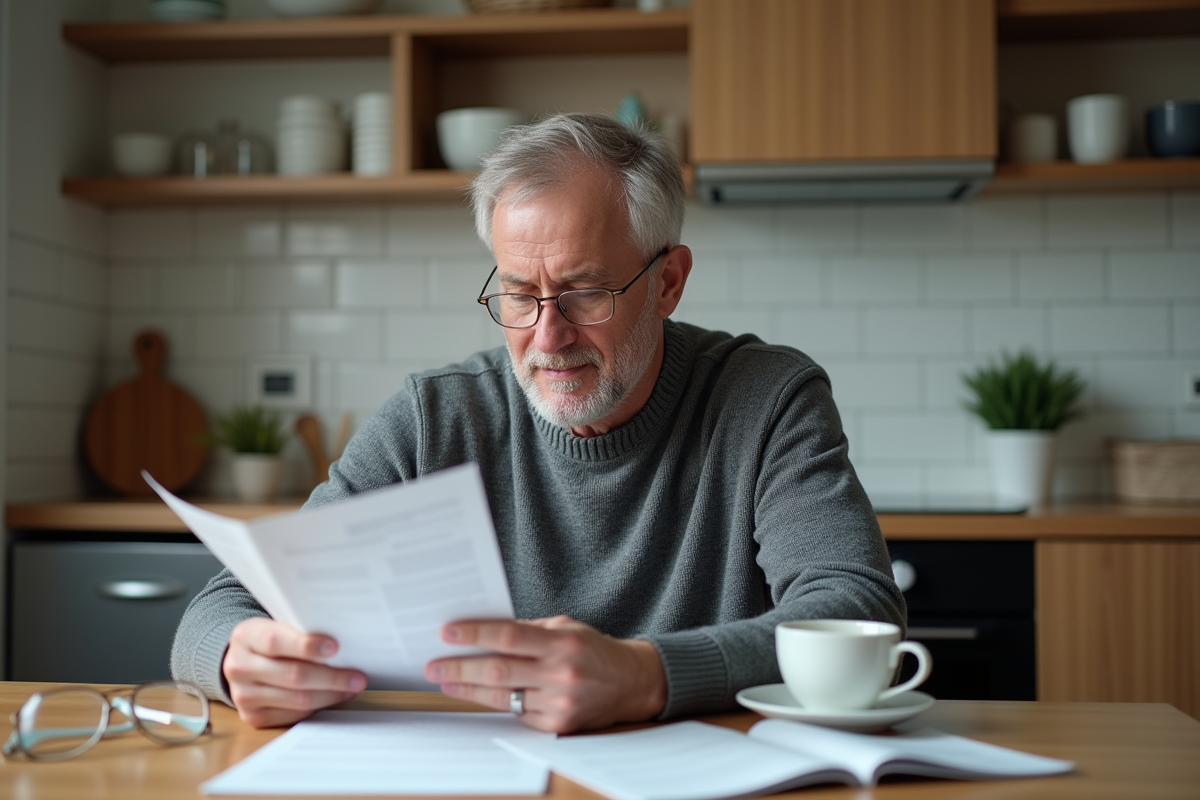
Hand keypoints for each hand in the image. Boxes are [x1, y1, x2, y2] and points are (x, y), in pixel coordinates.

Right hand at [222, 617, 367, 727]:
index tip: (335, 647)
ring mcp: (244, 695)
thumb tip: (343, 644)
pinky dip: (318, 707)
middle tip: (358, 677)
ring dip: (330, 694)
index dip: (307, 646)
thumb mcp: (278, 626)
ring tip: (352, 688)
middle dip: (331, 677)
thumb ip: (301, 631)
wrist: (244, 661)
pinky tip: (333, 697)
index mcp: (245, 636)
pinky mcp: (253, 717)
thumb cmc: (272, 640)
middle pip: (292, 675)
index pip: (276, 642)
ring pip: (297, 699)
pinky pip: (293, 715)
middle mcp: (239, 667)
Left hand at [424, 616, 666, 733]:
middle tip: (433, 666)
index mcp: (562, 642)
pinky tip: (482, 693)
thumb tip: (484, 631)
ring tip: (446, 681)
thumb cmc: (593, 649)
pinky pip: (518, 713)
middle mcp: (561, 673)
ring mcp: (559, 702)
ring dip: (470, 688)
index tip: (446, 633)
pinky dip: (500, 702)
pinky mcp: (558, 725)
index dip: (475, 634)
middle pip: (499, 670)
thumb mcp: (566, 627)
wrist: (630, 683)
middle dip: (460, 668)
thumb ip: (528, 630)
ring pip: (503, 696)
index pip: (509, 635)